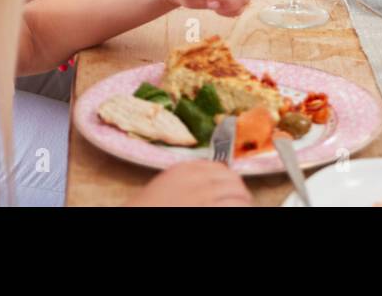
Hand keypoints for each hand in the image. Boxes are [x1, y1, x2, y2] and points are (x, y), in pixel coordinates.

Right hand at [130, 161, 251, 206]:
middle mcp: (197, 178)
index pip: (220, 167)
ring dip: (243, 201)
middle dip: (239, 191)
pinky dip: (241, 207)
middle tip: (244, 201)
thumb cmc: (147, 206)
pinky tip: (242, 211)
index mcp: (185, 169)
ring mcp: (204, 194)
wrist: (136, 214)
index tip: (233, 188)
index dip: (230, 180)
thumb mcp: (165, 187)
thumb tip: (210, 186)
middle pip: (232, 179)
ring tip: (245, 206)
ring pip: (237, 194)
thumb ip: (187, 182)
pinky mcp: (209, 207)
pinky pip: (235, 206)